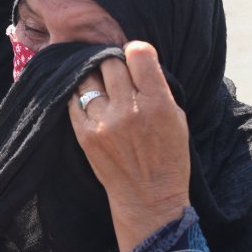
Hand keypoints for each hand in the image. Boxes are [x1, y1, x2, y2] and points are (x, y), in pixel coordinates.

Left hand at [68, 41, 190, 251]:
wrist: (148, 199)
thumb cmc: (168, 158)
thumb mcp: (177, 118)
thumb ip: (157, 87)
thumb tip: (136, 60)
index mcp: (157, 102)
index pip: (138, 53)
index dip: (136, 52)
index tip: (135, 59)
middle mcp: (128, 109)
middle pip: (111, 62)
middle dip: (115, 64)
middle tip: (118, 75)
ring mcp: (103, 121)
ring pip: (89, 77)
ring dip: (96, 77)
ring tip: (103, 86)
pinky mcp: (84, 134)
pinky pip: (74, 99)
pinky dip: (81, 94)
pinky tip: (90, 99)